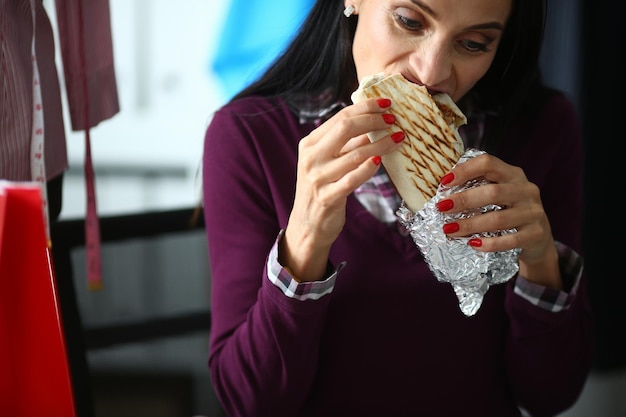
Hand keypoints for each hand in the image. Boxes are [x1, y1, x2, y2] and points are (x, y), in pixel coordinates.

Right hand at [281, 98, 404, 281]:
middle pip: (346, 128)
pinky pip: (353, 179)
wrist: (307, 226)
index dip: (365, 108)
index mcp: (310, 144)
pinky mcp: (327, 197)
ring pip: (356, 154)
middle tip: (394, 120)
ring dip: (381, 144)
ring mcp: (318, 178)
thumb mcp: (329, 163)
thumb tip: (373, 122)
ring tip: (399, 138)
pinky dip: (369, 168)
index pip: (340, 117)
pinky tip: (382, 161)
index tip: (386, 104)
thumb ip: (346, 144)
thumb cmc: (323, 189)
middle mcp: (311, 158)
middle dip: (374, 120)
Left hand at [437, 153, 561, 288]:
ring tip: (449, 230)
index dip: (465, 170)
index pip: (488, 163)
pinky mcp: (536, 234)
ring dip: (470, 225)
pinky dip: (489, 243)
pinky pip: (510, 240)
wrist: (538, 239)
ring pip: (499, 219)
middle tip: (441, 208)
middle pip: (493, 192)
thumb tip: (440, 193)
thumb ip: (476, 188)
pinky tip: (472, 244)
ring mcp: (533, 212)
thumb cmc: (508, 212)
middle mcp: (526, 190)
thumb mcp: (498, 195)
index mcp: (513, 174)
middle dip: (463, 200)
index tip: (444, 183)